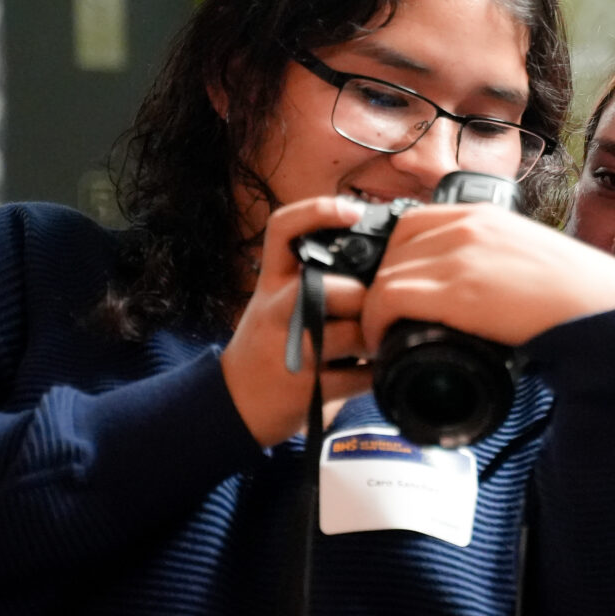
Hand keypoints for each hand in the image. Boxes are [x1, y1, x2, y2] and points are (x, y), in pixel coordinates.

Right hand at [221, 197, 376, 446]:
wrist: (236, 404)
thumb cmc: (269, 345)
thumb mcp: (276, 303)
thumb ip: (314, 279)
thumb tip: (378, 259)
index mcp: (271, 283)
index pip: (282, 230)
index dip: (317, 213)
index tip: (353, 211)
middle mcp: (277, 310)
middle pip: (334, 289)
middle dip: (365, 299)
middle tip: (378, 309)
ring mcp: (291, 350)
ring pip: (354, 334)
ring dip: (376, 339)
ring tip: (376, 342)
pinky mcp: (308, 389)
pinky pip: (360, 376)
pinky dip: (374, 374)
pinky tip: (371, 371)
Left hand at [359, 204, 614, 349]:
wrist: (602, 309)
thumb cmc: (576, 294)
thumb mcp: (528, 257)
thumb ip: (494, 259)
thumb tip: (474, 288)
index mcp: (484, 215)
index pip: (412, 223)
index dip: (396, 259)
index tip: (396, 291)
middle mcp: (467, 226)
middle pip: (392, 248)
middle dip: (382, 285)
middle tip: (389, 320)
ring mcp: (460, 256)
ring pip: (385, 275)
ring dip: (376, 310)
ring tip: (387, 338)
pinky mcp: (457, 290)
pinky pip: (389, 299)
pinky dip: (377, 323)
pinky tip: (385, 343)